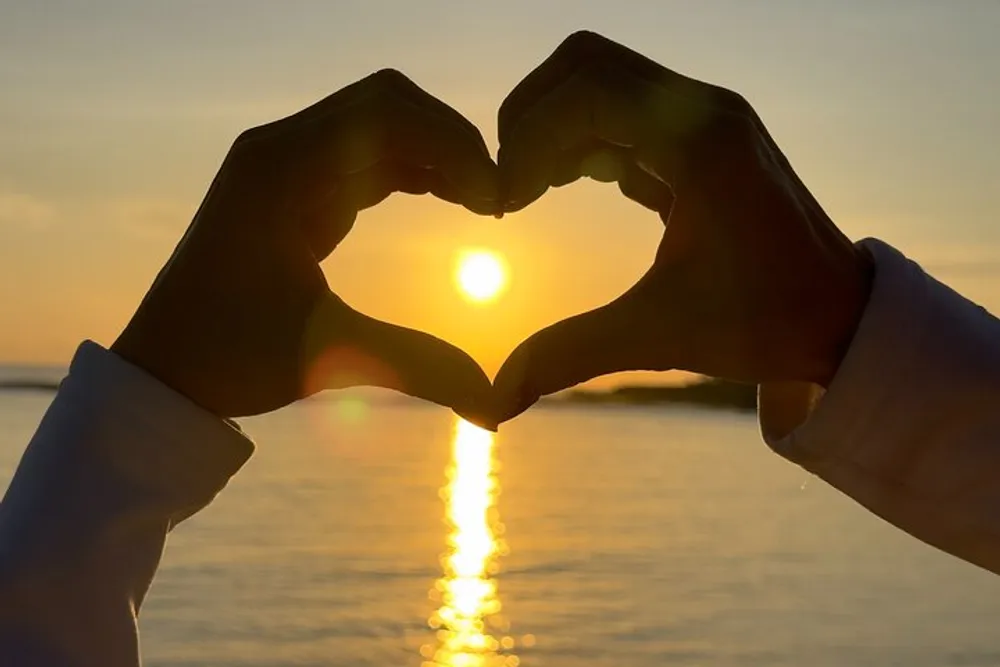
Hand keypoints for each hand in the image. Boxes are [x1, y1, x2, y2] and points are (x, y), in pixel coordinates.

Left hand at [112, 70, 499, 423]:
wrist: (164, 368)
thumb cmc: (229, 358)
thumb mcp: (329, 357)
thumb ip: (418, 368)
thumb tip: (494, 408)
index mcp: (280, 171)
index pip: (387, 115)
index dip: (453, 147)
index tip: (494, 201)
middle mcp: (280, 151)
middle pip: (389, 104)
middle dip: (452, 142)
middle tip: (495, 196)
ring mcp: (285, 163)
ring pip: (381, 124)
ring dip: (437, 153)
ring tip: (482, 201)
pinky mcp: (295, 185)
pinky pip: (367, 153)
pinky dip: (414, 168)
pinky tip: (449, 198)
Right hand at [493, 31, 873, 421]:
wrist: (841, 316)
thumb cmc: (765, 323)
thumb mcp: (659, 338)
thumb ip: (568, 356)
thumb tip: (493, 403)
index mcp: (699, 142)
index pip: (582, 95)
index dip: (524, 144)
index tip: (502, 207)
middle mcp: (704, 109)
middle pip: (583, 64)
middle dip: (529, 119)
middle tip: (507, 188)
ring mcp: (705, 116)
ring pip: (601, 79)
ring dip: (553, 126)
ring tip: (525, 191)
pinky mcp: (702, 134)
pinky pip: (623, 109)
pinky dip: (581, 136)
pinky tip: (563, 184)